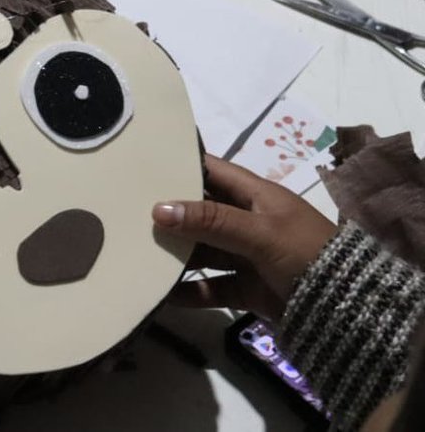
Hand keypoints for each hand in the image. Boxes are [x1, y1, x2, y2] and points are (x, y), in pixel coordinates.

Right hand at [153, 155, 336, 320]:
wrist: (348, 311)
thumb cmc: (304, 253)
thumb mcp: (259, 231)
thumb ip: (210, 220)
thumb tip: (158, 209)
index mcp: (256, 195)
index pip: (212, 170)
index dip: (181, 164)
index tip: (142, 163)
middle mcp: (248, 221)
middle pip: (201, 212)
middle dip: (170, 214)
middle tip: (127, 211)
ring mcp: (247, 255)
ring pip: (204, 250)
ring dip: (177, 254)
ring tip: (138, 253)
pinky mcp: (248, 288)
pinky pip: (212, 287)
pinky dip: (191, 292)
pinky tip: (163, 295)